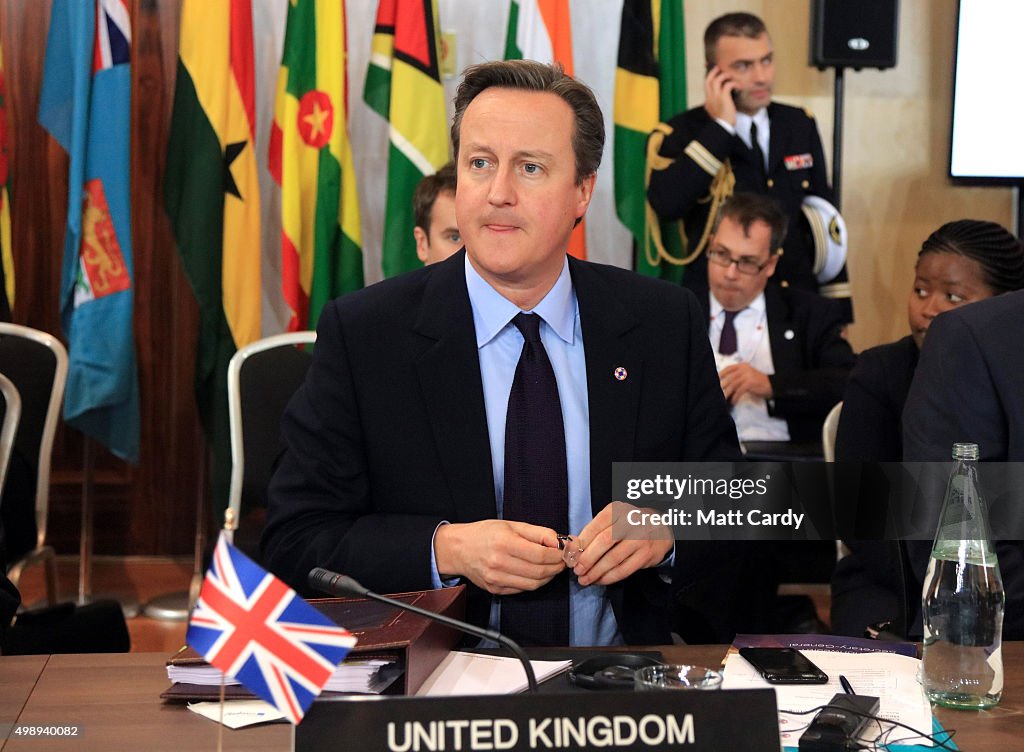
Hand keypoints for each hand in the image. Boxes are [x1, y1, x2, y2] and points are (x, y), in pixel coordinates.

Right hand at [434, 519, 565, 594]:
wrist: (458, 548)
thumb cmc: (485, 533)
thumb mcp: (512, 524)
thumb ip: (538, 533)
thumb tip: (559, 542)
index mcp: (504, 543)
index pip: (540, 555)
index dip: (557, 556)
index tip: (564, 553)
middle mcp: (499, 563)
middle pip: (539, 572)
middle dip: (556, 568)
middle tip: (562, 562)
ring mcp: (496, 579)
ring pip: (533, 585)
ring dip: (548, 577)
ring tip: (551, 568)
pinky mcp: (495, 589)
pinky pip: (522, 590)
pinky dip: (534, 583)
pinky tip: (536, 574)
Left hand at [570, 502, 672, 586]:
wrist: (661, 528)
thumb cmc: (629, 525)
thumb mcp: (614, 518)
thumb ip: (596, 530)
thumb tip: (573, 548)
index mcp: (618, 510)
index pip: (596, 525)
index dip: (582, 542)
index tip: (571, 555)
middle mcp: (630, 522)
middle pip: (604, 542)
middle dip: (587, 559)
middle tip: (577, 570)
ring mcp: (640, 539)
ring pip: (613, 558)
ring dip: (596, 572)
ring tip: (585, 579)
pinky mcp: (646, 555)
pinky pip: (624, 570)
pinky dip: (608, 578)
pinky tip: (599, 580)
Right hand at [703, 66, 736, 124]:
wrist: (723, 127)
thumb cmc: (722, 122)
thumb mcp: (716, 113)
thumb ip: (714, 106)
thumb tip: (716, 102)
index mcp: (707, 102)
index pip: (706, 86)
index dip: (709, 77)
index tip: (714, 73)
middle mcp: (709, 98)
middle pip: (708, 80)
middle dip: (714, 72)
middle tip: (720, 68)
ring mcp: (715, 98)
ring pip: (716, 80)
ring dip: (724, 76)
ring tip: (731, 76)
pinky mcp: (723, 98)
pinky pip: (727, 85)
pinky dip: (733, 83)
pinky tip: (738, 85)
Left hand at [719, 362, 771, 403]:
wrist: (772, 385)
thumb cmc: (758, 382)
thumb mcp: (747, 375)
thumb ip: (737, 375)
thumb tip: (724, 382)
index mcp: (742, 366)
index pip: (728, 368)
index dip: (721, 374)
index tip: (715, 380)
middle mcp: (744, 369)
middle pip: (729, 378)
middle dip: (722, 386)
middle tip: (718, 392)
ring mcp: (747, 376)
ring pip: (733, 385)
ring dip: (727, 393)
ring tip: (724, 398)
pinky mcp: (750, 383)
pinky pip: (739, 391)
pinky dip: (735, 397)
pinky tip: (733, 401)